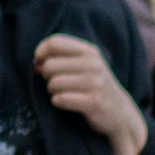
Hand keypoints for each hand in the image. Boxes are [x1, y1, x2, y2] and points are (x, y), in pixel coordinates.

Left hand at [34, 34, 148, 154]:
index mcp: (89, 51)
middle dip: (46, 77)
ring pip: (53, 84)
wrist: (119, 112)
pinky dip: (58, 102)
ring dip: (53, 91)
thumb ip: (60, 57)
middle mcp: (93, 64)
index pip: (54, 42)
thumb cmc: (93, 86)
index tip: (40, 63)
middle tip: (57, 83)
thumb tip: (35, 62)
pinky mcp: (93, 102)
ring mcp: (95, 83)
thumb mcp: (84, 65)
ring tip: (65, 93)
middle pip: (49, 65)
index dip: (40, 53)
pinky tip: (68, 102)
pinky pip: (59, 99)